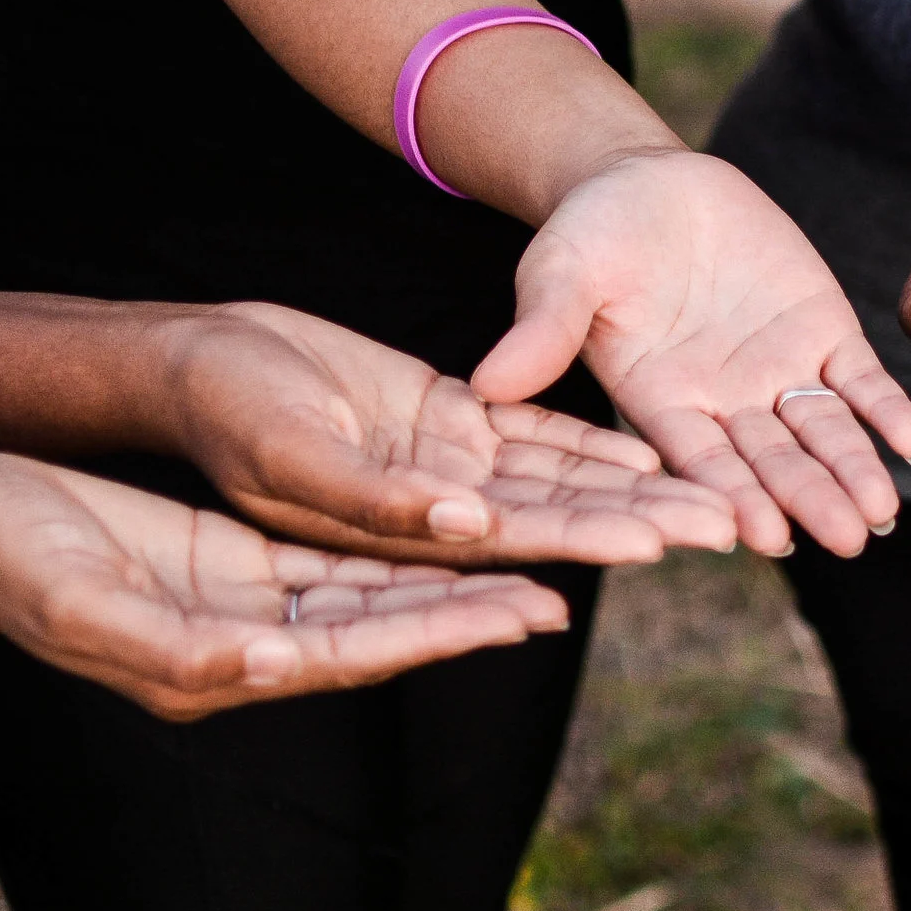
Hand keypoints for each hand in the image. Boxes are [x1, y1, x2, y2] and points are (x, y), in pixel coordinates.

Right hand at [0, 452, 571, 719]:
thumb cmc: (14, 560)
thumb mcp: (82, 604)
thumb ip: (175, 649)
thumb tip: (268, 666)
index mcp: (226, 664)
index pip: (361, 649)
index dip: (444, 630)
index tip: (525, 613)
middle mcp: (259, 641)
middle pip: (394, 622)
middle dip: (480, 607)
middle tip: (569, 590)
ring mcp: (260, 600)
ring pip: (385, 587)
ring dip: (463, 575)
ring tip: (547, 559)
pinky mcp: (255, 560)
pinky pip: (352, 554)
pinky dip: (411, 541)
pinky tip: (467, 527)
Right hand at [161, 302, 736, 565]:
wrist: (184, 362)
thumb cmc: (218, 407)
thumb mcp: (286, 450)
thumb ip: (372, 494)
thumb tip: (464, 525)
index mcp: (395, 534)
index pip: (502, 549)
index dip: (578, 543)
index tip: (653, 545)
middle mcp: (432, 515)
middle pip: (551, 522)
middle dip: (635, 524)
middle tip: (726, 528)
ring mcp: (441, 470)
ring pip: (553, 485)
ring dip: (629, 492)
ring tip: (711, 501)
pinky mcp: (443, 424)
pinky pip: (528, 440)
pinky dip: (586, 446)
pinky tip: (649, 456)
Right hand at [471, 151, 910, 557]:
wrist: (646, 182)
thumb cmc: (588, 235)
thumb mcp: (559, 274)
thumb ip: (541, 330)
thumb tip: (486, 384)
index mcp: (657, 404)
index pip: (699, 461)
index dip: (730, 496)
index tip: (761, 535)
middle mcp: (722, 403)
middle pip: (772, 461)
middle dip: (810, 498)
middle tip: (850, 539)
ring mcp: (775, 371)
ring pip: (822, 433)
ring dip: (854, 470)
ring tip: (885, 511)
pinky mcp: (820, 332)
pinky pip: (859, 380)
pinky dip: (885, 410)